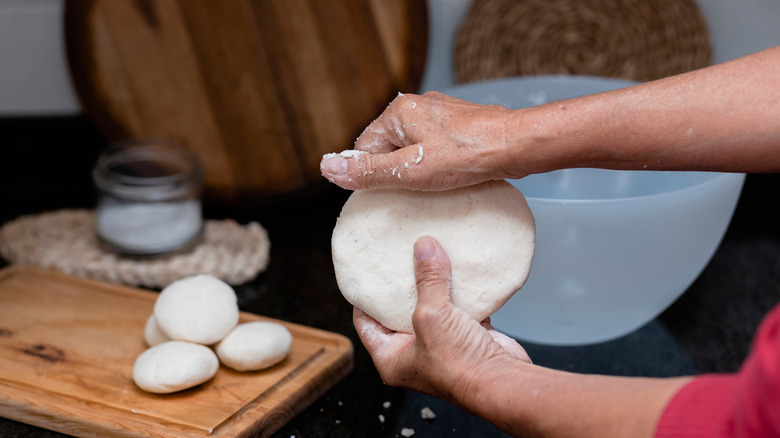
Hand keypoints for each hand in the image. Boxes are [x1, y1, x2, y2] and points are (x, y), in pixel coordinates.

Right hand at [321, 92, 532, 190]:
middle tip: (414, 192)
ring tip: (434, 186)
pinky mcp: (458, 124)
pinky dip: (436, 163)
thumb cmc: (467, 156)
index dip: (372, 174)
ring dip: (417, 169)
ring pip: (412, 148)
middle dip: (397, 171)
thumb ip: (368, 171)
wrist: (516, 144)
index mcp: (399, 112)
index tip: (390, 193)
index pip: (365, 148)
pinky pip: (434, 147)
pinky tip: (449, 177)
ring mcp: (440, 113)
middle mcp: (417, 106)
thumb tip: (327, 168)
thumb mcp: (411, 171)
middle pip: (388, 147)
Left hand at [353, 236, 530, 405]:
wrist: (502, 383)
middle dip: (403, 286)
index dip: (364, 298)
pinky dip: (461, 291)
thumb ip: (427, 280)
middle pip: (400, 312)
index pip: (367, 323)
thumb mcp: (431, 315)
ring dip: (435, 286)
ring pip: (433, 308)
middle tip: (400, 259)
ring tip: (428, 258)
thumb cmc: (459, 367)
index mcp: (391, 358)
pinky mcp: (466, 337)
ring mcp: (441, 346)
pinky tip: (459, 270)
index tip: (367, 274)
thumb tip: (424, 248)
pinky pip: (459, 308)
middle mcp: (414, 354)